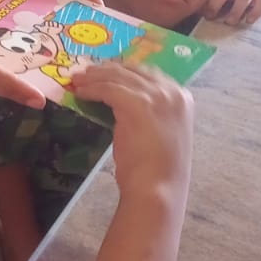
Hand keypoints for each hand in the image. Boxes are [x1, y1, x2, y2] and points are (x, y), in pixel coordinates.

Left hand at [67, 62, 192, 200]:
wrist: (158, 189)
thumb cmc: (159, 171)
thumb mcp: (161, 133)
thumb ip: (151, 114)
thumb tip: (124, 103)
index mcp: (183, 99)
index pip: (149, 75)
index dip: (125, 71)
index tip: (106, 72)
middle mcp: (173, 92)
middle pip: (133, 71)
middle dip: (107, 70)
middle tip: (87, 73)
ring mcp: (157, 96)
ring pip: (118, 77)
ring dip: (94, 77)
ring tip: (78, 81)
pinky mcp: (137, 103)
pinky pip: (108, 89)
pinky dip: (92, 89)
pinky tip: (81, 93)